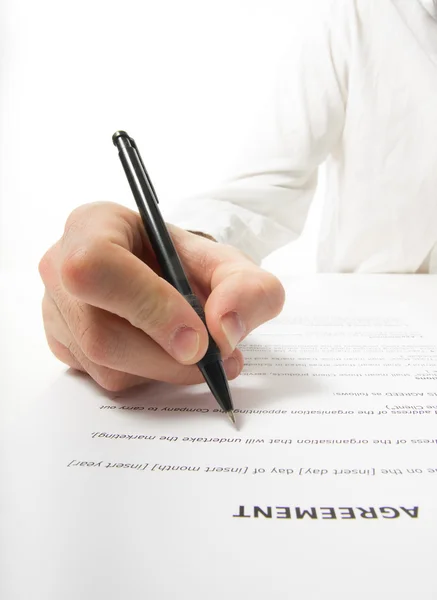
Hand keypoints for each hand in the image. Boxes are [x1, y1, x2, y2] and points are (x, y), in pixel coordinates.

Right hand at [38, 202, 284, 391]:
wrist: (167, 276)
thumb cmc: (189, 265)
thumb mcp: (232, 265)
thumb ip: (248, 289)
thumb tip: (225, 329)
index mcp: (93, 224)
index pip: (98, 266)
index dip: (148, 307)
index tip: (197, 337)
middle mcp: (59, 264)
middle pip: (100, 332)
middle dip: (167, 356)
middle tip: (213, 358)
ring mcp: (54, 308)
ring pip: (104, 364)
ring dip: (162, 369)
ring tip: (195, 352)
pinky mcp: (61, 343)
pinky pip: (102, 378)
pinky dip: (145, 374)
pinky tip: (163, 352)